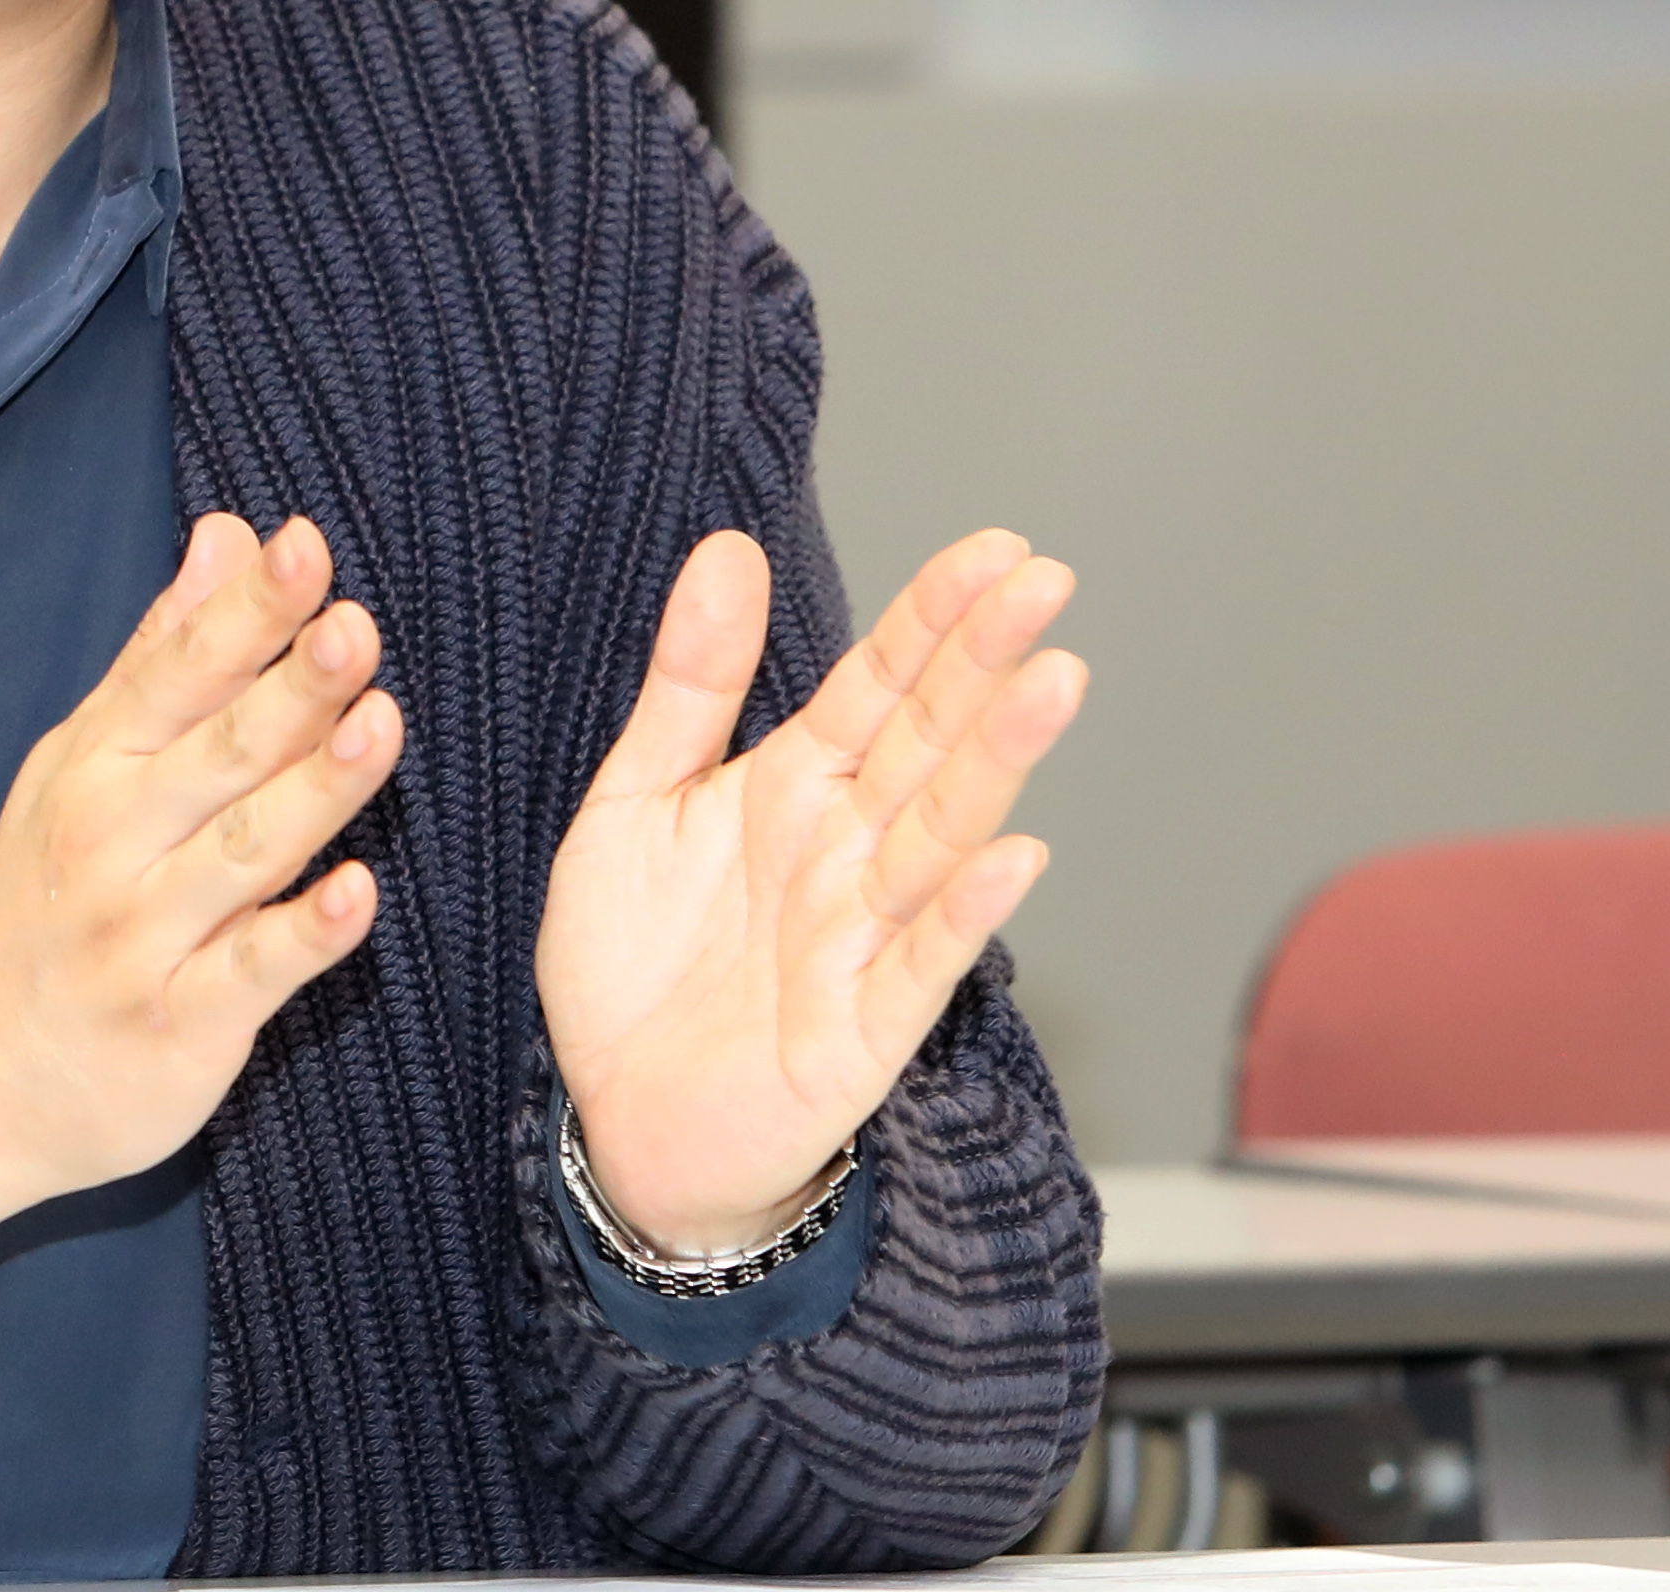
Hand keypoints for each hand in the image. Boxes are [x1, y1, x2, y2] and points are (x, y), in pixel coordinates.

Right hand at [0, 511, 399, 1285]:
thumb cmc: (38, 898)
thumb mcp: (78, 762)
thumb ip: (163, 652)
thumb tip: (228, 534)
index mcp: (97, 766)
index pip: (178, 672)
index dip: (246, 611)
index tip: (305, 545)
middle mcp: (115, 843)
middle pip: (219, 754)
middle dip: (289, 689)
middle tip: (354, 628)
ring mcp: (145, 938)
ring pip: (243, 853)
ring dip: (313, 791)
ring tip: (378, 725)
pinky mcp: (181, 1027)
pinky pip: (248, 975)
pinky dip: (302, 935)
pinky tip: (357, 893)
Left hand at [537, 527, 1086, 1254]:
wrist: (617, 1121)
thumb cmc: (636, 966)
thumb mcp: (635, 802)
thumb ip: (689, 685)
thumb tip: (728, 549)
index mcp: (798, 788)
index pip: (882, 683)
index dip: (934, 616)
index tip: (995, 549)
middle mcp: (846, 852)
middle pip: (928, 742)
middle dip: (985, 660)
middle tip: (1045, 582)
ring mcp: (861, 938)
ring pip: (940, 835)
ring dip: (997, 763)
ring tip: (1053, 682)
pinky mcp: (860, 1031)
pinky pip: (918, 964)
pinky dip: (964, 913)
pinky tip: (1012, 855)